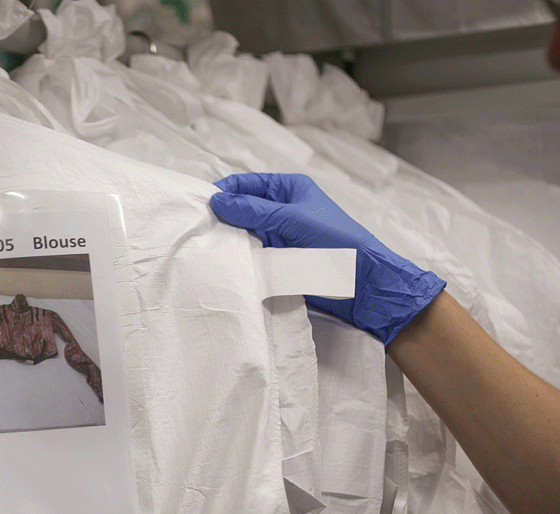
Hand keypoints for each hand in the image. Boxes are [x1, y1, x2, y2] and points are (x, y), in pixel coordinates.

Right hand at [210, 172, 445, 344]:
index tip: (200, 204)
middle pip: (242, 207)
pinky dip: (238, 255)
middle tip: (198, 226)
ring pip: (244, 232)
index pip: (247, 184)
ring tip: (205, 244)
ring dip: (228, 237)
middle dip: (223, 215)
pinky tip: (222, 259)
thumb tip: (216, 200)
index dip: (224, 191)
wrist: (361, 284)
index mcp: (289, 188)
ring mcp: (279, 234)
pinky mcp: (278, 258)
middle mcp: (282, 208)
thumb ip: (255, 211)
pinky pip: (251, 253)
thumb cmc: (335, 242)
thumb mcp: (293, 220)